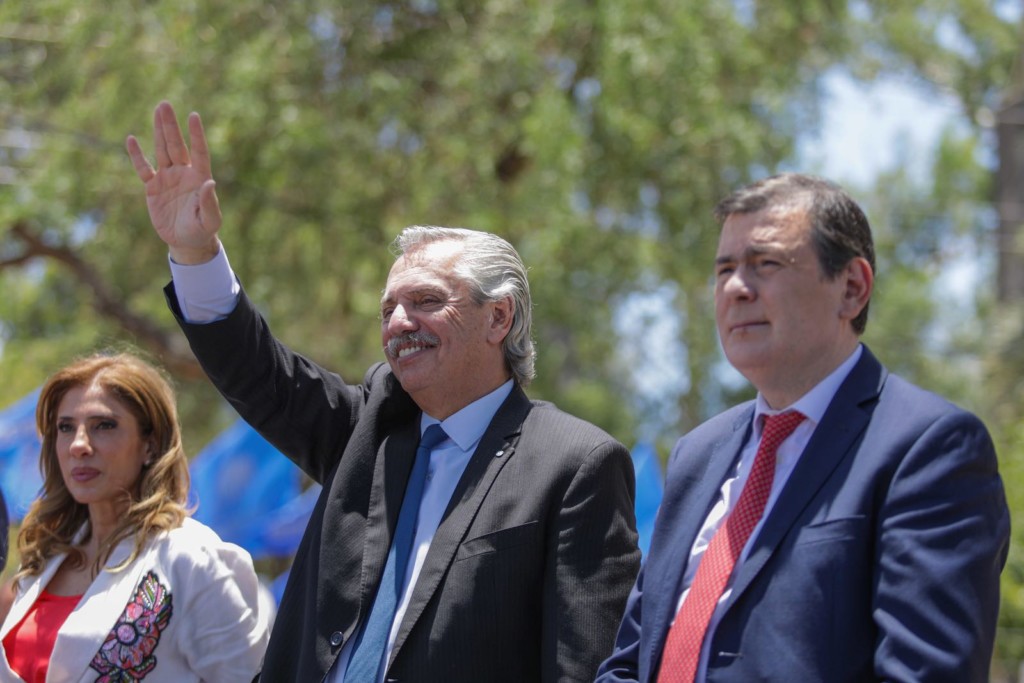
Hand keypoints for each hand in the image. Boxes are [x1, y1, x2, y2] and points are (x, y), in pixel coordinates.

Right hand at [126, 101, 222, 263]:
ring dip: (158, 131)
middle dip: (170, 125)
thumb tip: (210, 182)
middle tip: (165, 104)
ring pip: (161, 150)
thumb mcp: (209, 220)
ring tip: (157, 110)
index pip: (198, 151)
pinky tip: (131, 139)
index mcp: (199, 178)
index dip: (196, 134)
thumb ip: (209, 202)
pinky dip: (137, 156)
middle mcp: (183, 173)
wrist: (186, 241)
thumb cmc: (203, 231)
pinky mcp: (152, 187)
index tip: (193, 115)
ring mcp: (167, 178)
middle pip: (176, 144)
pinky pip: (143, 168)